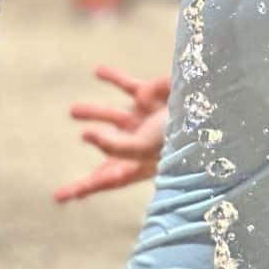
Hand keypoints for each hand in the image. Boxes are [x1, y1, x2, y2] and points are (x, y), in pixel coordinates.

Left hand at [52, 64, 171, 202]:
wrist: (208, 104)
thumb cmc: (179, 134)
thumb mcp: (143, 147)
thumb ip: (114, 146)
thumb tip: (85, 135)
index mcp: (140, 162)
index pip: (109, 178)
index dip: (85, 187)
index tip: (60, 197)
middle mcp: (142, 140)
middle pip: (111, 149)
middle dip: (94, 153)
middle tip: (74, 155)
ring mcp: (147, 116)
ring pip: (115, 115)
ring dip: (95, 111)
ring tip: (73, 111)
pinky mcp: (152, 93)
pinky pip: (129, 85)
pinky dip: (114, 78)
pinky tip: (98, 71)